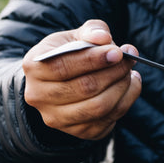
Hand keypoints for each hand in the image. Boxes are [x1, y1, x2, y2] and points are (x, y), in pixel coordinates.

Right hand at [22, 20, 141, 140]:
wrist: (56, 82)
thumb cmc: (68, 54)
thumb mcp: (75, 36)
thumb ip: (91, 31)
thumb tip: (104, 37)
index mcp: (34, 67)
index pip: (63, 66)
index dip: (93, 59)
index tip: (117, 52)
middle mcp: (39, 96)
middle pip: (84, 88)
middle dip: (113, 72)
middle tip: (128, 60)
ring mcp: (56, 118)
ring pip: (98, 108)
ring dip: (121, 88)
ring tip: (130, 72)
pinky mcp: (76, 131)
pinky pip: (107, 121)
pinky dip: (125, 102)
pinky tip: (129, 86)